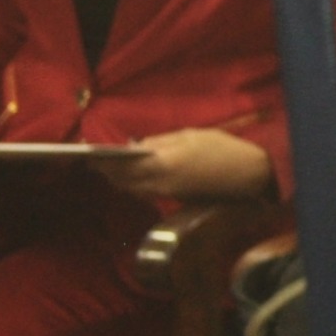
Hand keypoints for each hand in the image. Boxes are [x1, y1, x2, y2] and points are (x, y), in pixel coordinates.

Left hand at [92, 127, 274, 204]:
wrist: (248, 175)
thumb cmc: (222, 148)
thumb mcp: (190, 135)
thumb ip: (160, 142)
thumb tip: (136, 145)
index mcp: (162, 163)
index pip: (121, 165)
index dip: (102, 160)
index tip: (86, 153)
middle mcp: (158, 183)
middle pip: (122, 180)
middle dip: (106, 171)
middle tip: (92, 160)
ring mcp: (165, 194)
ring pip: (132, 188)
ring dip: (118, 179)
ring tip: (106, 167)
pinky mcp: (173, 199)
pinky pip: (144, 192)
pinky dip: (133, 184)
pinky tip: (131, 174)